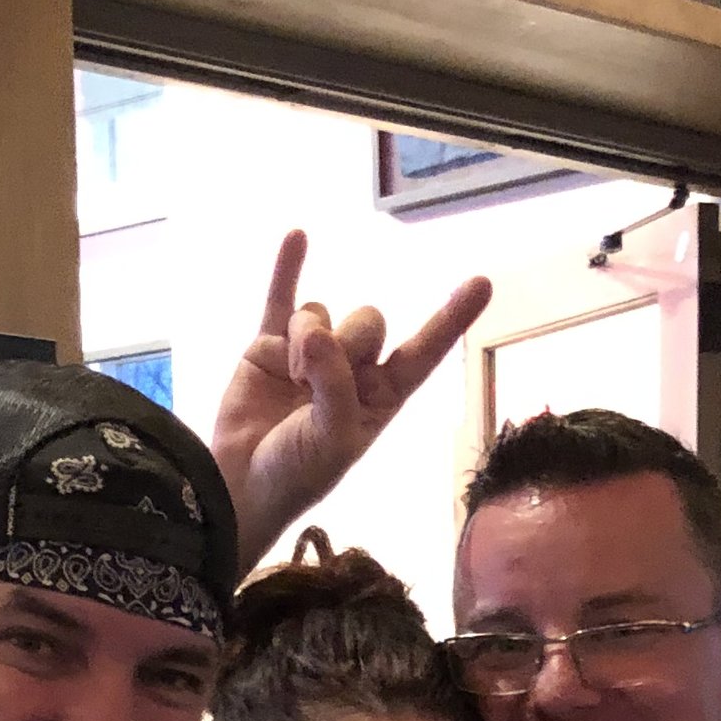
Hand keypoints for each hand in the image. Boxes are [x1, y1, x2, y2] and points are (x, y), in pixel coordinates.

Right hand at [210, 229, 491, 569]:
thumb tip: (312, 330)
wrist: (239, 484)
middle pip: (369, 322)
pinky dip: (288, 268)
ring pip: (323, 312)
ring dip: (306, 337)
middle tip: (316, 380)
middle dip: (347, 342)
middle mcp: (351, 370)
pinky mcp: (270, 345)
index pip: (422, 353)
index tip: (481, 283)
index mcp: (381, 397)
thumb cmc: (297, 473)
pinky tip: (297, 236)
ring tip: (291, 377)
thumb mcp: (333, 438)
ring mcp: (310, 352)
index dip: (449, 320)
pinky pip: (283, 297)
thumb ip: (334, 383)